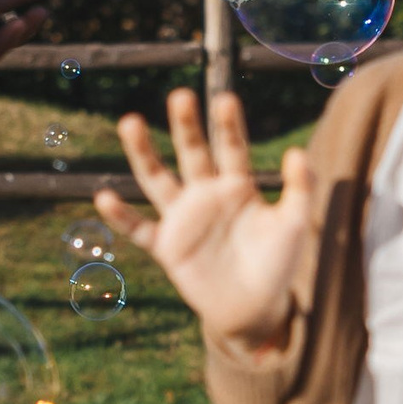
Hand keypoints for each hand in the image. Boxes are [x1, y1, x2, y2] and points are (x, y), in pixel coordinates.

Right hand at [96, 89, 317, 353]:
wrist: (255, 308)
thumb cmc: (277, 264)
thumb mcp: (293, 224)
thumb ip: (299, 189)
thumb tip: (298, 152)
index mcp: (238, 185)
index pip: (232, 148)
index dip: (229, 125)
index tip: (225, 99)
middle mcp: (206, 194)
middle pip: (193, 153)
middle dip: (186, 126)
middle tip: (180, 96)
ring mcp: (183, 218)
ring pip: (158, 179)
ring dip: (144, 153)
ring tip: (130, 122)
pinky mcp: (168, 246)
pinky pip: (140, 229)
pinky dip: (122, 216)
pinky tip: (103, 196)